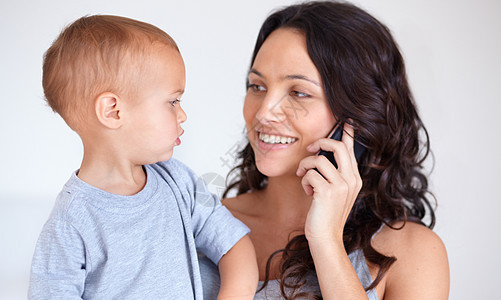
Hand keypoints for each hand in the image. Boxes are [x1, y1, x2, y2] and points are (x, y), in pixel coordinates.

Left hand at [296, 123, 362, 242]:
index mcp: (354, 178)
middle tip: (310, 149)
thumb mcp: (335, 192)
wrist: (325, 237)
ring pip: (319, 159)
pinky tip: (307, 192)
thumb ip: (333, 174)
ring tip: (304, 177)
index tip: (346, 119)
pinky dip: (304, 180)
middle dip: (321, 142)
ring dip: (306, 166)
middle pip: (338, 147)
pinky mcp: (327, 191)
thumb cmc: (326, 213)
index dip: (348, 132)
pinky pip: (310, 174)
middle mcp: (351, 180)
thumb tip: (320, 155)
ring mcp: (341, 186)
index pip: (352, 149)